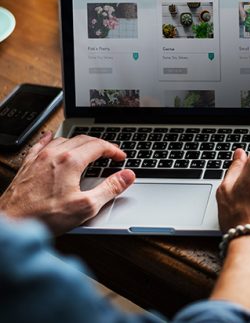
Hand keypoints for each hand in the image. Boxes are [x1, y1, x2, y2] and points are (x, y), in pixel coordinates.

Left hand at [0, 133, 134, 234]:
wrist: (10, 223)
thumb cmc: (44, 217)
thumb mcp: (86, 206)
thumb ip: (110, 188)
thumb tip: (127, 176)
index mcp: (71, 161)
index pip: (99, 146)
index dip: (113, 150)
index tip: (120, 157)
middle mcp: (54, 154)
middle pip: (84, 139)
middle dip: (100, 145)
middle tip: (110, 154)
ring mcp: (39, 158)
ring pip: (65, 139)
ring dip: (80, 142)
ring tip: (89, 150)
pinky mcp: (28, 165)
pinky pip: (40, 144)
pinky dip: (51, 139)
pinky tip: (51, 137)